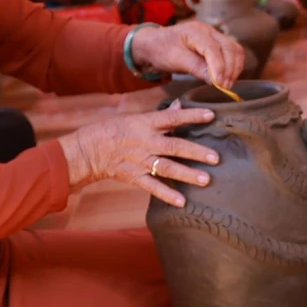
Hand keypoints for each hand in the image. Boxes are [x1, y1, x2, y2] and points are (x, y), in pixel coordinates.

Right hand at [61, 104, 220, 207]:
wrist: (90, 150)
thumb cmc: (117, 130)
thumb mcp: (137, 118)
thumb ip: (162, 115)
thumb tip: (181, 104)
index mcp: (146, 123)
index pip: (172, 118)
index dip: (191, 116)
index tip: (211, 116)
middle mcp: (145, 142)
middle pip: (174, 146)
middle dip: (196, 152)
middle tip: (216, 158)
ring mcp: (140, 161)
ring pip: (166, 168)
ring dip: (187, 174)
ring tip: (206, 180)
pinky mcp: (134, 176)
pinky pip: (152, 186)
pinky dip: (167, 194)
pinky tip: (182, 202)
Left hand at [130, 20, 248, 89]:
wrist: (153, 44)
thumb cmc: (161, 50)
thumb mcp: (176, 60)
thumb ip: (196, 68)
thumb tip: (216, 82)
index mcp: (196, 31)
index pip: (214, 49)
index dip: (219, 67)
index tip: (220, 85)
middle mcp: (209, 30)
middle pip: (230, 48)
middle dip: (230, 69)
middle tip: (225, 87)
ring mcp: (214, 35)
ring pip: (235, 50)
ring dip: (234, 68)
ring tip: (227, 84)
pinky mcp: (216, 43)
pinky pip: (232, 52)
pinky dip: (233, 65)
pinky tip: (228, 77)